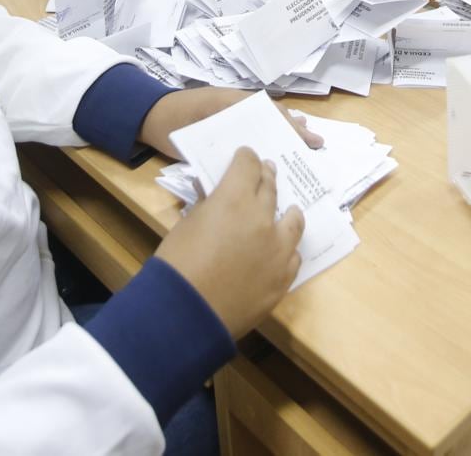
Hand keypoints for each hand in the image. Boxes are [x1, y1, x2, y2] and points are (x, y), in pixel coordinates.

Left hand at [138, 86, 323, 159]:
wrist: (152, 120)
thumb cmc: (181, 114)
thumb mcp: (209, 109)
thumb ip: (233, 114)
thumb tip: (262, 131)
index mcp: (239, 104)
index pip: (273, 112)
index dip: (292, 125)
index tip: (309, 137)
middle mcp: (240, 114)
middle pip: (274, 120)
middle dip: (295, 130)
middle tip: (317, 143)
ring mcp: (232, 128)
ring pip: (265, 131)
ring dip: (284, 138)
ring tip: (306, 144)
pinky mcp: (222, 142)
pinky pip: (248, 145)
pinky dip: (264, 149)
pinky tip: (274, 160)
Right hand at [154, 148, 303, 336]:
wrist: (187, 314)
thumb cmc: (177, 265)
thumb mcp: (187, 224)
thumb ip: (208, 205)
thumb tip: (216, 196)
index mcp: (234, 198)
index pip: (248, 164)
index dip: (246, 158)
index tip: (245, 156)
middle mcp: (263, 217)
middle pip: (270, 187)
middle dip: (266, 176)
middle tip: (267, 171)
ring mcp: (278, 248)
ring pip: (293, 219)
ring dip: (288, 210)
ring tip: (289, 209)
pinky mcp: (283, 277)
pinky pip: (293, 254)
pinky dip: (287, 247)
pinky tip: (283, 248)